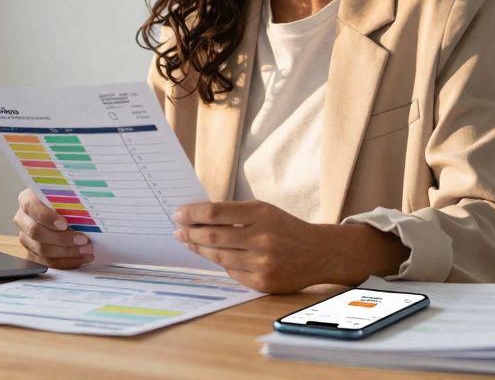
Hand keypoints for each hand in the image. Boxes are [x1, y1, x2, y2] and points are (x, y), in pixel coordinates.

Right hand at [12, 189, 93, 268]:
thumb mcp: (61, 194)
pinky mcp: (32, 253)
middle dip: (62, 239)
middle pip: (37, 233)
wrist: (55, 208)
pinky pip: (47, 261)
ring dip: (67, 252)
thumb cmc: (60, 199)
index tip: (64, 224)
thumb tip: (85, 208)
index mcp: (26, 200)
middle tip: (82, 240)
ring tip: (85, 250)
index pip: (33, 209)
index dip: (48, 218)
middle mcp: (23, 219)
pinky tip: (80, 258)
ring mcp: (26, 238)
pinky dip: (66, 261)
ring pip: (42, 250)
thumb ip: (67, 199)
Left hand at [172, 200, 408, 292]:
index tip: (178, 214)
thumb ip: (234, 213)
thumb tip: (197, 216)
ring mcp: (262, 263)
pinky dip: (220, 263)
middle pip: (213, 236)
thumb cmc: (285, 228)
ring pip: (218, 257)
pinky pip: (231, 273)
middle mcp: (262, 238)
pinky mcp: (262, 283)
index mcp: (261, 214)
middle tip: (177, 230)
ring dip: (198, 249)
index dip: (193, 213)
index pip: (216, 212)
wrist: (318, 253)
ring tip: (188, 242)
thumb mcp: (264, 211)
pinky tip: (211, 256)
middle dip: (190, 233)